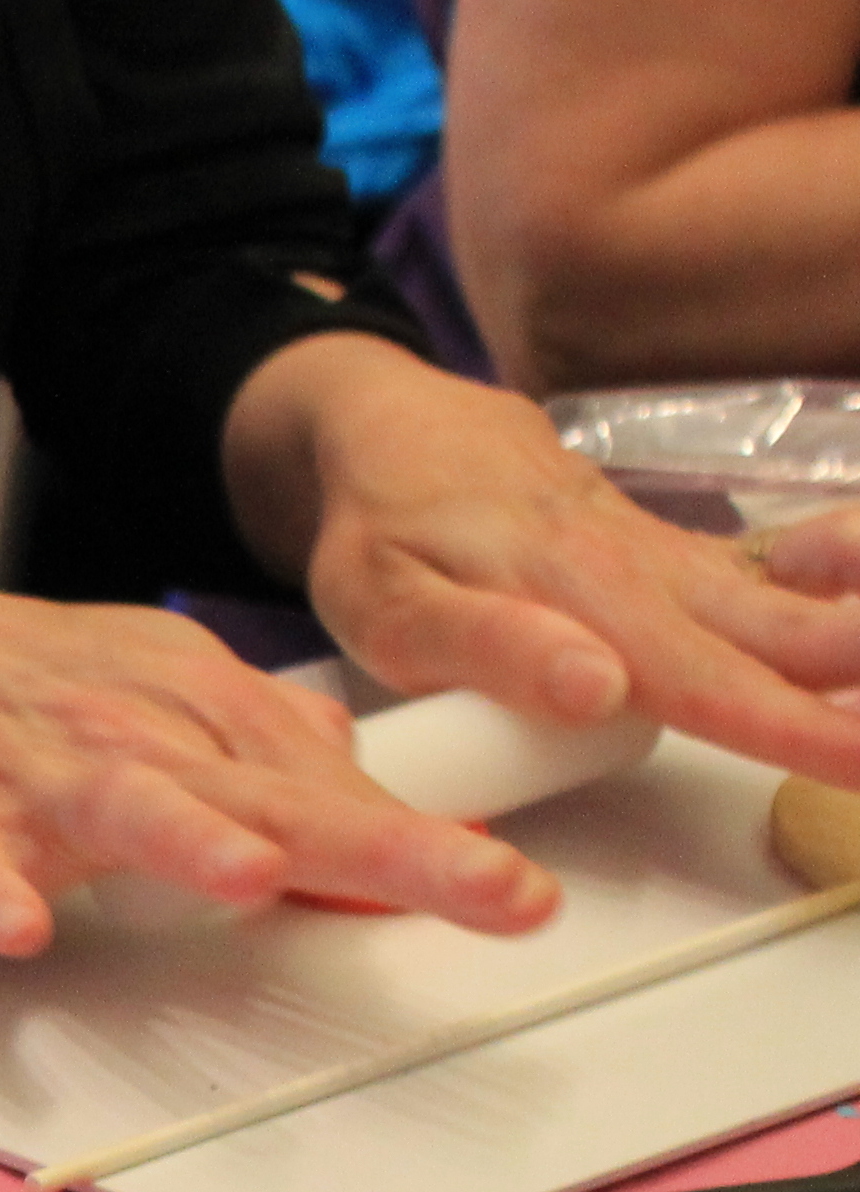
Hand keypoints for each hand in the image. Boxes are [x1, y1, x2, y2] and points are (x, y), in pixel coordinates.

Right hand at [0, 544, 560, 955]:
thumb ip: (266, 751)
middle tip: (493, 890)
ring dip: (190, 844)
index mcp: (198, 718)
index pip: (333, 788)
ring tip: (254, 878)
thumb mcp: (161, 691)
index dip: (428, 841)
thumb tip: (371, 799)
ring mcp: (33, 778)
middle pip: (275, 798)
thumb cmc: (15, 685)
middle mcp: (135, 738)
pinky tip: (14, 922)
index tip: (519, 891)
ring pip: (126, 809)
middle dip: (388, 846)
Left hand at [247, 332, 859, 783]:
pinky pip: (773, 566)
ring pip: (791, 600)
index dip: (783, 726)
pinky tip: (856, 567)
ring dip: (856, 628)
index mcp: (577, 595)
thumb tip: (598, 689)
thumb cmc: (379, 533)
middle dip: (851, 689)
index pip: (699, 681)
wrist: (395, 432)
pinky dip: (836, 571)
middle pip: (776, 640)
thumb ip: (487, 650)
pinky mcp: (673, 552)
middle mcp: (643, 573)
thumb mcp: (389, 606)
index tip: (859, 759)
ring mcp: (667, 559)